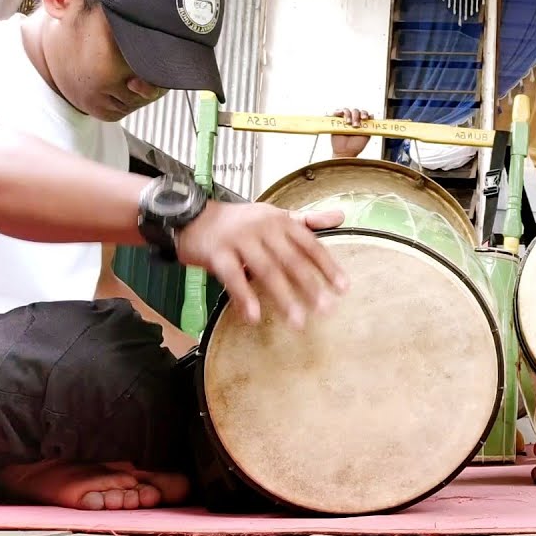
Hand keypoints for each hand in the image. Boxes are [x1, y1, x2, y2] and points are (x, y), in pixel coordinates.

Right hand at [176, 201, 349, 327]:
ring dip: (283, 298)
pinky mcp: (217, 253)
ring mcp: (240, 240)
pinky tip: (254, 316)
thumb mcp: (276, 214)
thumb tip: (341, 217)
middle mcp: (263, 228)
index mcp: (281, 220)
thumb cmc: (239, 220)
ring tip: (296, 320)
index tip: (343, 288)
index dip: (328, 266)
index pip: (310, 245)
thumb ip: (308, 219)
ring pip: (266, 270)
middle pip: (291, 260)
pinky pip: (233, 277)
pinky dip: (244, 297)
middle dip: (310, 286)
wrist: (192, 215)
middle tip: (325, 308)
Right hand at [330, 108, 372, 158]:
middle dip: (356, 116)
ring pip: (347, 110)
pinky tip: (340, 113)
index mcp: (361, 122)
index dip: (364, 113)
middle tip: (355, 125)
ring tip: (348, 123)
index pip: (363, 113)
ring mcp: (344, 120)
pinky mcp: (336, 122)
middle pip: (355, 111)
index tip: (364, 118)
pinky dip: (338, 111)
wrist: (346, 152)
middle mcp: (353, 120)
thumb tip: (371, 115)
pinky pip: (336, 113)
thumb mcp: (366, 135)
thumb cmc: (356, 145)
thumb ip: (369, 126)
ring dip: (348, 114)